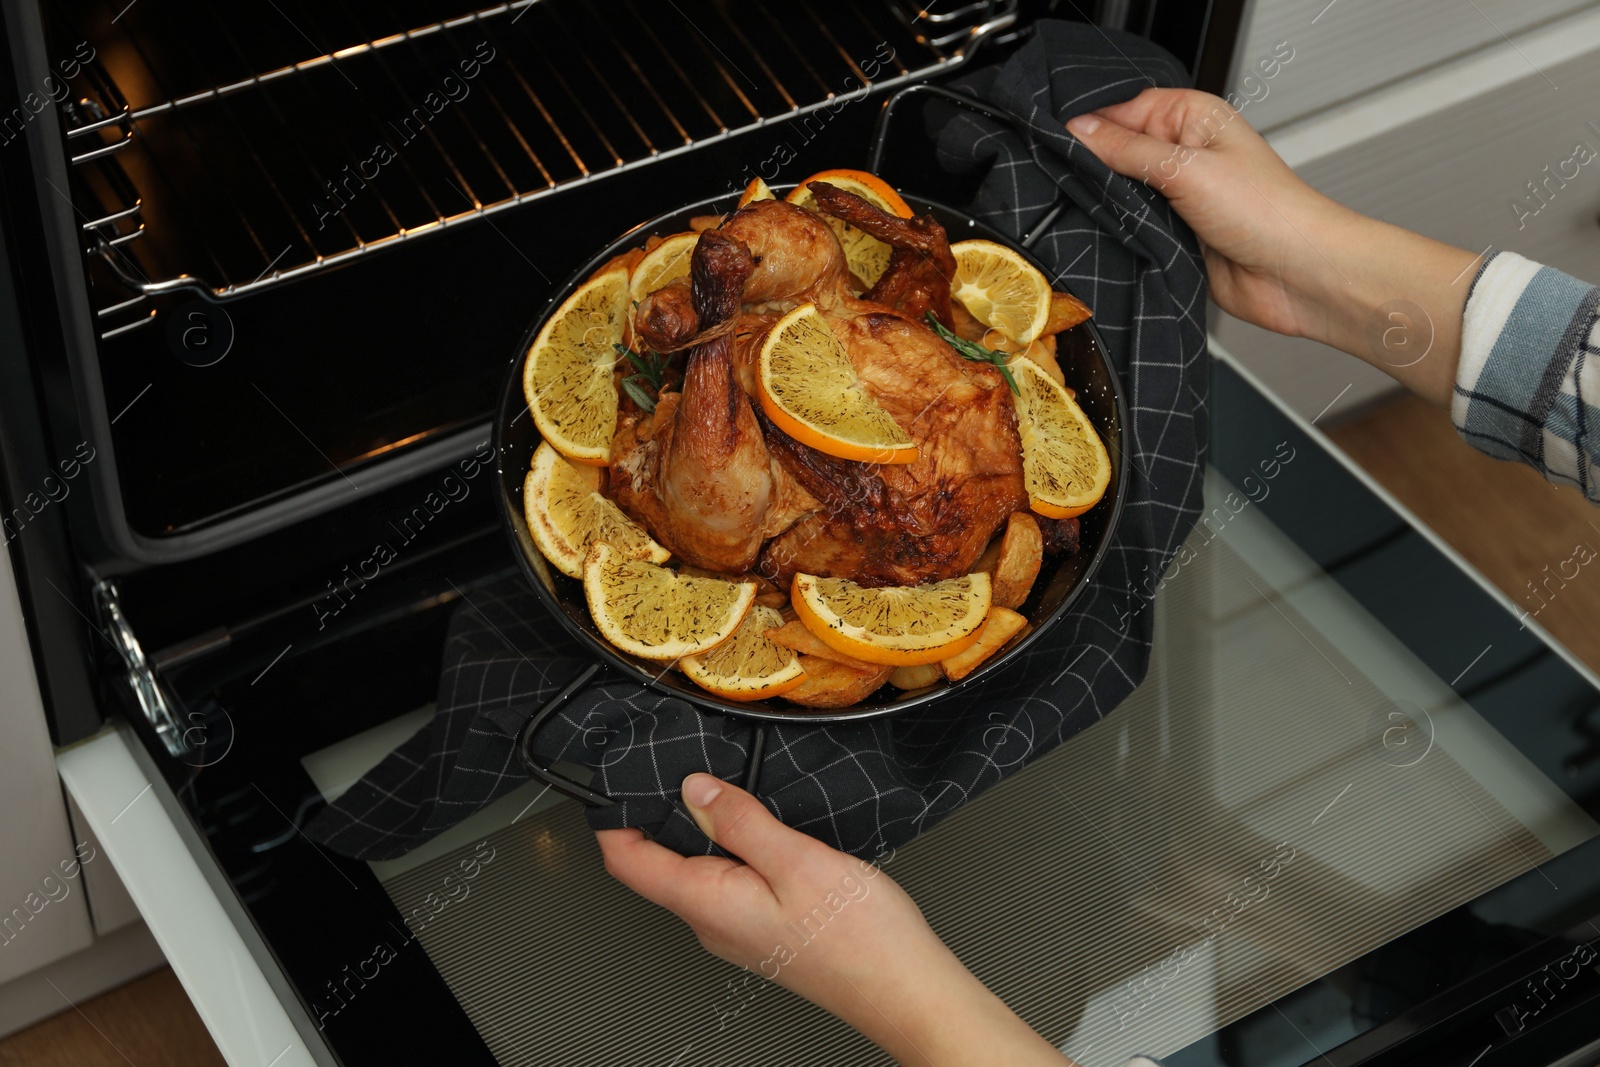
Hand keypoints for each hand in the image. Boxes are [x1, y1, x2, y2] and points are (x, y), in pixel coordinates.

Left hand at [597, 774, 1070, 1065]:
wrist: (907, 991)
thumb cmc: (861, 938)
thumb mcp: (796, 860)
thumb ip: (741, 821)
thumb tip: (694, 789)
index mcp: (708, 904)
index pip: (629, 861)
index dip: (613, 818)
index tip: (613, 779)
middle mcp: (713, 924)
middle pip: (658, 865)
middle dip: (657, 816)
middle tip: (670, 766)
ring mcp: (738, 931)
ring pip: (696, 872)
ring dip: (700, 831)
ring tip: (719, 788)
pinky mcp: (765, 932)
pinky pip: (728, 883)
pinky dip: (731, 849)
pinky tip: (760, 829)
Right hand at [1066, 88, 1479, 404]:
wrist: (1298, 275)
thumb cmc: (1270, 212)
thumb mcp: (1186, 168)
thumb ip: (1128, 150)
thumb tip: (1081, 131)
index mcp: (1194, 118)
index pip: (1124, 109)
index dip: (1093, 126)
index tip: (1063, 144)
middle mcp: (1186, 153)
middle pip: (1118, 152)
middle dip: (1097, 168)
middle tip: (1077, 182)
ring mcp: (1179, 196)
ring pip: (1121, 194)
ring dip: (1110, 206)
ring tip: (1102, 213)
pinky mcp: (1174, 236)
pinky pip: (1131, 229)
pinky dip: (1120, 234)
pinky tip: (1111, 237)